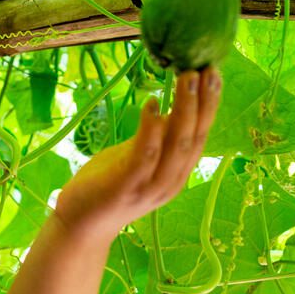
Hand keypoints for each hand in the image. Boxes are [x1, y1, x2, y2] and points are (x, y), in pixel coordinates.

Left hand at [52, 68, 221, 243]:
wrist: (81, 225)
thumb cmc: (109, 185)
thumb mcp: (137, 156)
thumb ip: (158, 138)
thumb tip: (175, 107)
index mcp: (177, 172)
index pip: (201, 135)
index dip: (210, 104)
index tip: (213, 72)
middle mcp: (171, 181)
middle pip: (195, 137)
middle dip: (203, 101)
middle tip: (207, 68)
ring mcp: (150, 186)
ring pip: (176, 144)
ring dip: (184, 109)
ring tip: (187, 77)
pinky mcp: (126, 187)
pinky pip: (145, 155)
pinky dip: (151, 129)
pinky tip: (151, 104)